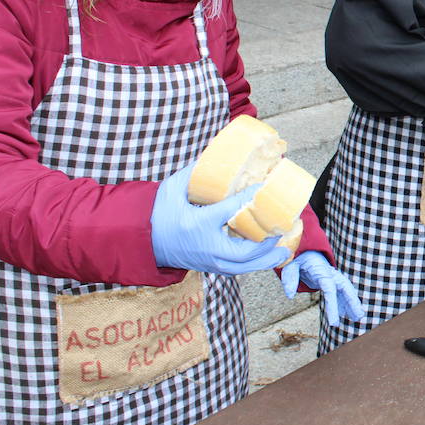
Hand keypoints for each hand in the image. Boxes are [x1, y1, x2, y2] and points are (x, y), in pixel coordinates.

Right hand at [150, 163, 290, 274]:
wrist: (140, 242)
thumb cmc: (157, 213)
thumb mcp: (172, 189)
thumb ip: (195, 173)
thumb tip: (215, 154)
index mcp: (197, 224)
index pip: (230, 211)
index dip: (250, 199)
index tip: (263, 187)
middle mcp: (205, 247)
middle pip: (244, 251)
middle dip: (267, 242)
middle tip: (282, 228)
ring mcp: (208, 261)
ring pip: (243, 267)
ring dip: (266, 260)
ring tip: (284, 251)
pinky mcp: (209, 267)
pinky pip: (237, 270)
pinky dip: (254, 265)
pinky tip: (268, 258)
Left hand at [281, 251, 366, 326]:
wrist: (304, 249)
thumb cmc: (297, 258)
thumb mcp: (290, 265)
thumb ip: (290, 278)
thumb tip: (290, 295)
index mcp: (321, 271)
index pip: (330, 290)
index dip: (333, 306)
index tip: (334, 322)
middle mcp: (331, 274)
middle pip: (345, 289)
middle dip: (353, 303)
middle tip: (360, 317)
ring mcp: (332, 278)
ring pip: (346, 291)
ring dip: (352, 304)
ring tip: (359, 317)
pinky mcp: (331, 281)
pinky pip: (340, 293)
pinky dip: (345, 303)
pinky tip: (348, 314)